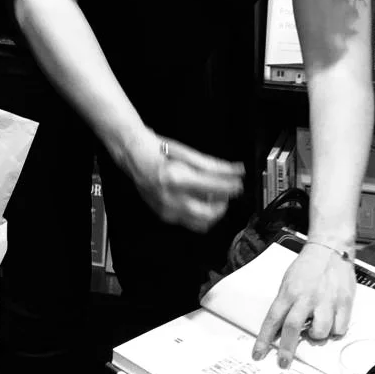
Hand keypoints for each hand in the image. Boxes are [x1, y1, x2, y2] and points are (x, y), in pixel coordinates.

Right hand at [127, 129, 244, 232]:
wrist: (135, 156)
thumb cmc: (159, 151)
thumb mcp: (188, 153)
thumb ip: (213, 165)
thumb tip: (236, 170)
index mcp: (176, 178)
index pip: (213, 187)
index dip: (231, 186)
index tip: (240, 184)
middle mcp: (170, 197)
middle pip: (208, 213)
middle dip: (223, 205)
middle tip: (228, 193)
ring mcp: (166, 209)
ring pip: (200, 223)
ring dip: (213, 212)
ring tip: (214, 197)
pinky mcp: (164, 215)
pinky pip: (189, 222)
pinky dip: (200, 214)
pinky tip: (200, 201)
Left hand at [252, 243, 355, 367]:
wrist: (330, 249)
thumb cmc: (307, 267)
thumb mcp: (289, 282)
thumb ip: (285, 304)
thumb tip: (280, 330)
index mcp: (289, 292)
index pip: (272, 319)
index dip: (263, 339)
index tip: (258, 355)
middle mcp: (306, 297)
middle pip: (293, 328)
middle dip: (287, 349)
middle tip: (283, 363)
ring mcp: (327, 300)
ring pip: (320, 332)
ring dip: (317, 337)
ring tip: (317, 329)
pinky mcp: (344, 302)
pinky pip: (339, 328)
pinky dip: (335, 330)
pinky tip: (333, 322)